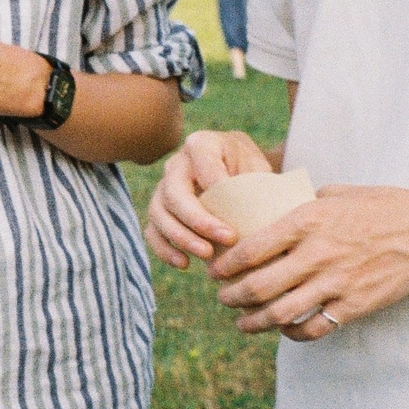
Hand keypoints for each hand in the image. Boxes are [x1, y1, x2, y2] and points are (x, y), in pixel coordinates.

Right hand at [144, 129, 275, 266]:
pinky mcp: (159, 210)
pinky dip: (164, 249)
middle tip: (228, 239)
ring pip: (158, 213)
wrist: (236, 168)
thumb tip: (253, 212)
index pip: (202, 164)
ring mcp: (163, 187)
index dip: (217, 189)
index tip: (238, 208)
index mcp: (201, 144)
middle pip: (174, 193)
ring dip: (181, 237)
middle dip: (198, 220)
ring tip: (207, 255)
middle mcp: (176, 164)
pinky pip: (152, 230)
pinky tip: (184, 263)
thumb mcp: (257, 165)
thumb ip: (254, 182)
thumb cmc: (248, 167)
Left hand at [215, 184, 408, 340]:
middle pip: (259, 286)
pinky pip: (313, 328)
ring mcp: (336, 283)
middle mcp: (317, 254)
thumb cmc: (381, 207)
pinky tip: (282, 330)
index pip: (251, 248)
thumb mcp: (336, 194)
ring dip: (253, 321)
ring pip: (280, 313)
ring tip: (241, 322)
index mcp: (307, 220)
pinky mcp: (354, 306)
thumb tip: (274, 208)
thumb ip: (303, 204)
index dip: (225, 265)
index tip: (215, 270)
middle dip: (231, 296)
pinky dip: (291, 333)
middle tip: (222, 297)